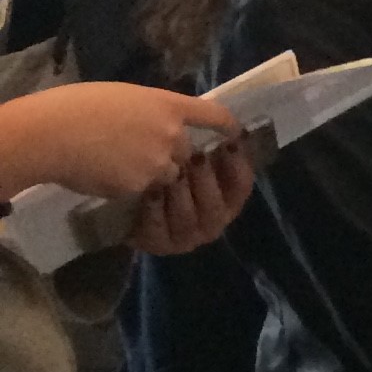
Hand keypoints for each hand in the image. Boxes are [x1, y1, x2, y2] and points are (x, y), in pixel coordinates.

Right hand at [0, 84, 240, 199]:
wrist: (53, 134)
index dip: (228, 125)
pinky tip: (108, 176)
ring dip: (154, 175)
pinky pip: (147, 191)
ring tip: (121, 165)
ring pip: (170, 175)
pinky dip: (133, 188)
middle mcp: (173, 133)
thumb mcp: (124, 97)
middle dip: (174, 158)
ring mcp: (161, 161)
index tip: (235, 133)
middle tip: (143, 155)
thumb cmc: (77, 107)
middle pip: (189, 152)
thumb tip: (159, 121)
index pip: (213, 114)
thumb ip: (150, 111)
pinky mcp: (145, 186)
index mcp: (168, 104)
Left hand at [130, 148, 253, 256]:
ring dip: (181, 195)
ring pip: (188, 218)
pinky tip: (151, 192)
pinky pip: (159, 228)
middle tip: (196, 157)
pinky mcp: (159, 245)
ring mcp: (186, 238)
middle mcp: (212, 223)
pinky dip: (156, 210)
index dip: (238, 165)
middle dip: (206, 180)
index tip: (229, 142)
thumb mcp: (194, 161)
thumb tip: (228, 126)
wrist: (129, 204)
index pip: (242, 186)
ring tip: (171, 174)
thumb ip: (213, 150)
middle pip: (215, 205)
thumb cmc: (168, 174)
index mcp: (227, 202)